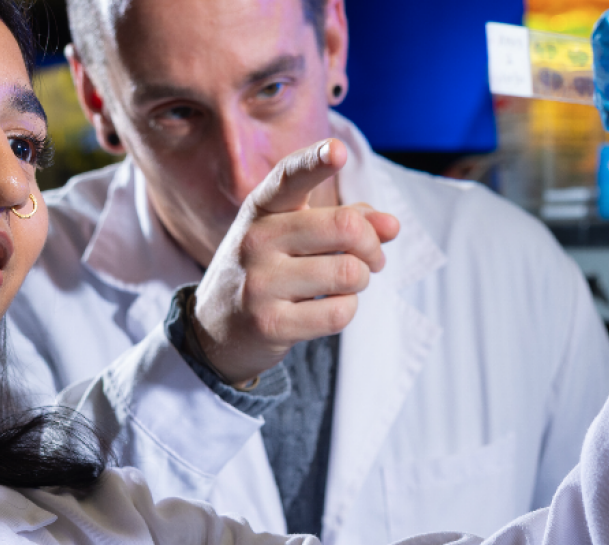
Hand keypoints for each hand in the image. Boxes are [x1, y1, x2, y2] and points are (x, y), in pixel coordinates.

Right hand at [192, 139, 401, 382]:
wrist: (217, 330)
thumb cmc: (269, 270)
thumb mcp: (295, 235)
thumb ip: (346, 220)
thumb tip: (391, 225)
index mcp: (262, 209)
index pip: (289, 177)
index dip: (316, 162)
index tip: (338, 150)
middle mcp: (255, 240)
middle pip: (344, 227)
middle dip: (372, 245)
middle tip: (373, 259)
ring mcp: (259, 284)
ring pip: (348, 273)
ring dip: (361, 281)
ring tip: (345, 285)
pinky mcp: (270, 325)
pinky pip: (339, 312)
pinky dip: (346, 309)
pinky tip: (326, 308)